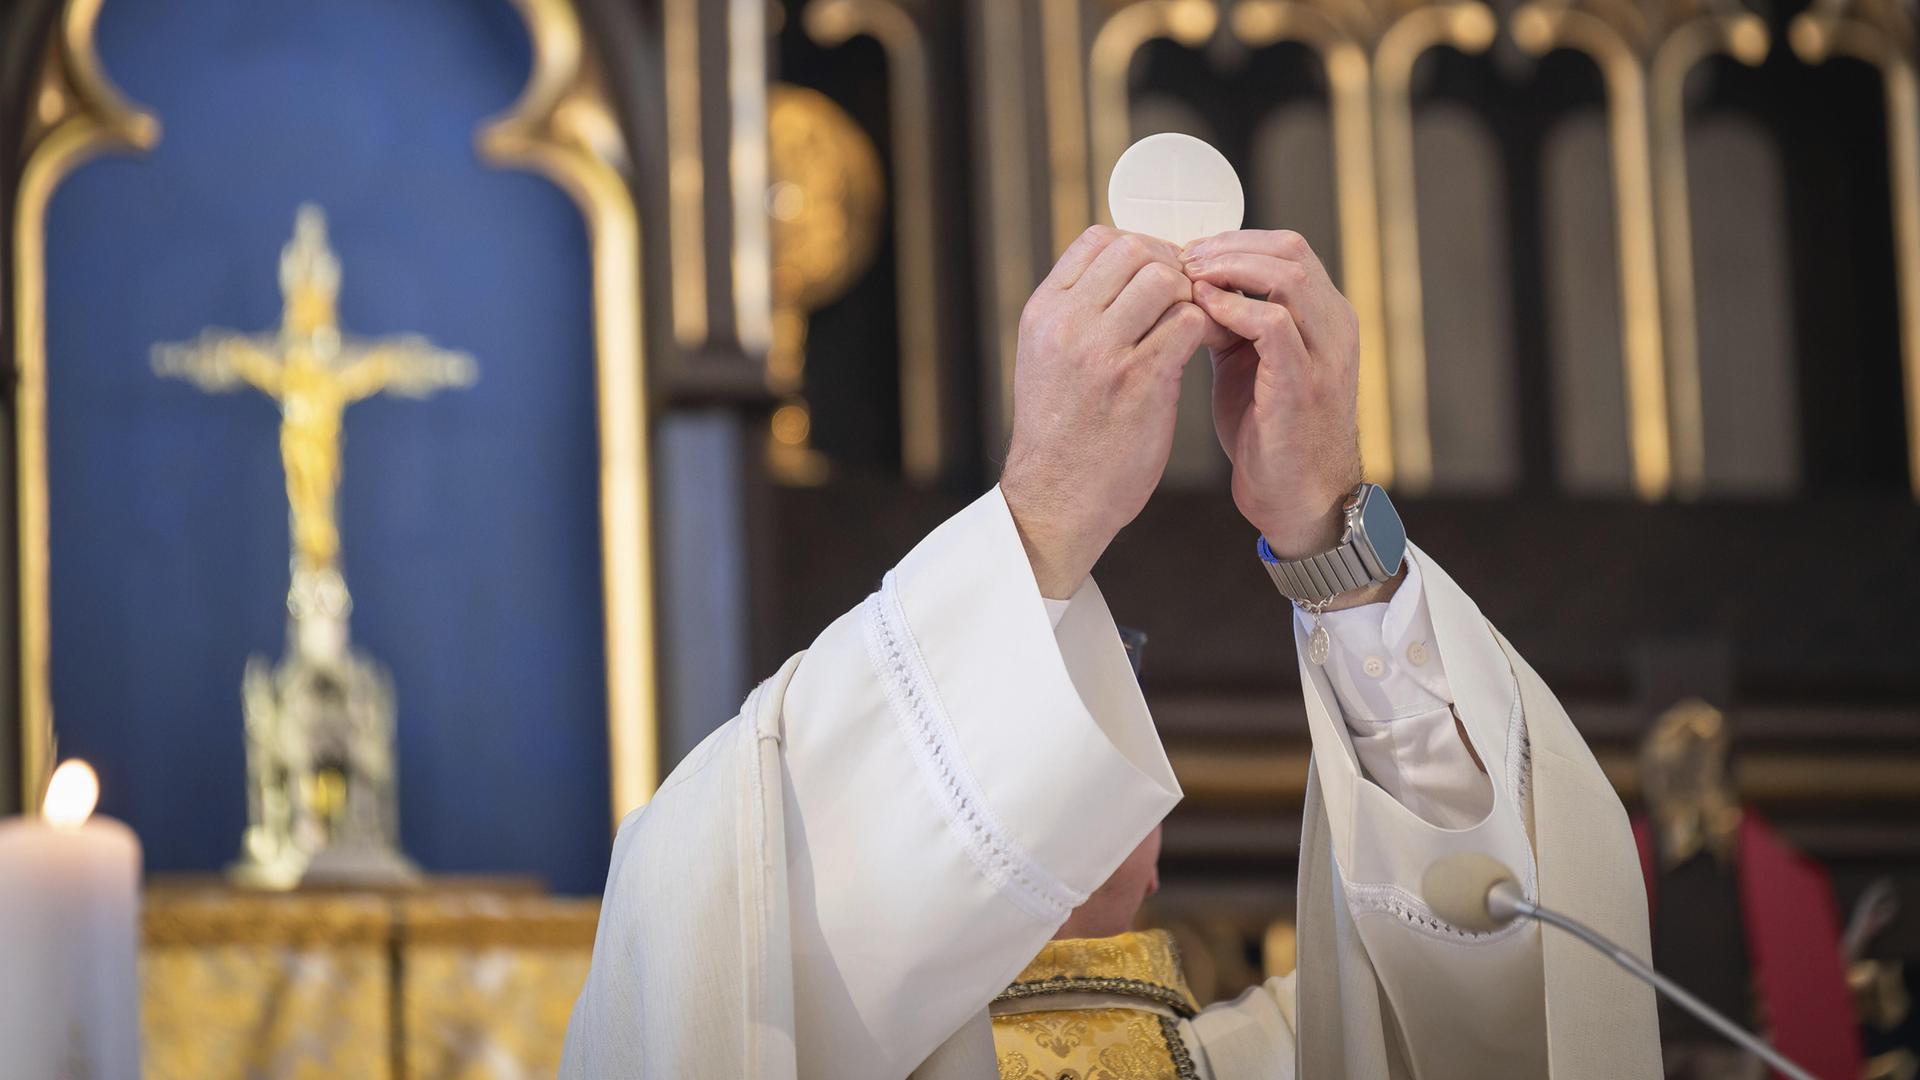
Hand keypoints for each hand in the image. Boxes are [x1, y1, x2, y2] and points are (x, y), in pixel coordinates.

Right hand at [1002, 226, 1210, 596]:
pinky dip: (1206, 328)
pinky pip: (1189, 323)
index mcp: (1043, 313)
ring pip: (1166, 279)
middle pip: (1135, 250)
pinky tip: (1205, 349)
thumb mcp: (1047, 359)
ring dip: (1191, 296)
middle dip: (1172, 267)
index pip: (1098, 240)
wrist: (1057, 498)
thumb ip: (1078, 316)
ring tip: (1193, 325)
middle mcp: (1067, 325)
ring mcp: (1102, 352)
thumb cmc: (1061, 433)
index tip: (1159, 274)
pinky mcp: (1140, 381)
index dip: (1140, 247)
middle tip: (1187, 297)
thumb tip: (1123, 275)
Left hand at [1183, 229, 1362, 560]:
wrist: (1294, 497)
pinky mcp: (1304, 384)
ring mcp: (1325, 354)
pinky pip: (1274, 325)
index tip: (1188, 252)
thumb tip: (1189, 284)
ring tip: (1189, 280)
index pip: (1286, 247)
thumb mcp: (1248, 363)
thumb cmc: (1267, 432)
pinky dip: (1234, 309)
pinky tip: (1201, 314)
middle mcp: (1334, 326)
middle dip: (1228, 246)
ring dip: (1229, 269)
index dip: (1234, 240)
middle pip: (1290, 249)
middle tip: (1182, 259)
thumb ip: (1231, 322)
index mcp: (1324, 316)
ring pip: (1288, 276)